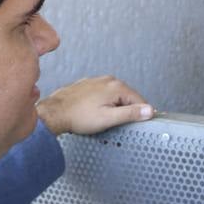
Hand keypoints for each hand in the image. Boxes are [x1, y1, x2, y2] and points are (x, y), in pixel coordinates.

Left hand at [37, 76, 153, 135]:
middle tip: (114, 123)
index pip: (139, 100)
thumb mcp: (109, 118)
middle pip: (127, 97)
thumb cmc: (78, 117)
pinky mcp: (87, 85)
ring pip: (114, 95)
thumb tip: (149, 110)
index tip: (136, 123)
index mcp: (116, 86)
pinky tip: (94, 112)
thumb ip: (131, 113)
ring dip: (113, 107)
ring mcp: (96, 81)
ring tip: (102, 118)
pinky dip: (102, 103)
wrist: (54, 113)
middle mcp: (107, 80)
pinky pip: (102, 94)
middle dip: (125, 110)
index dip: (140, 113)